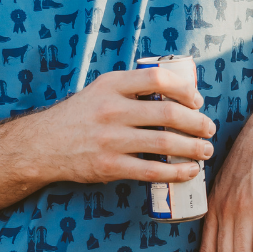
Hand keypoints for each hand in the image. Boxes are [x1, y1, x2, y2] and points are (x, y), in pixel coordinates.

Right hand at [29, 68, 215, 185]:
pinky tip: (190, 171)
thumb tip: (177, 90)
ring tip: (205, 150)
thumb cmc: (80, 116)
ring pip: (165, 143)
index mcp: (112, 84)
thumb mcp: (101, 89)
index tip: (197, 101)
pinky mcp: (109, 166)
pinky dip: (177, 172)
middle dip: (197, 123)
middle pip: (168, 114)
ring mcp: (110, 139)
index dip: (185, 89)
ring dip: (193, 148)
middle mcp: (111, 109)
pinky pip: (152, 170)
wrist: (43, 144)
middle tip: (209, 129)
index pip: (157, 79)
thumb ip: (132, 87)